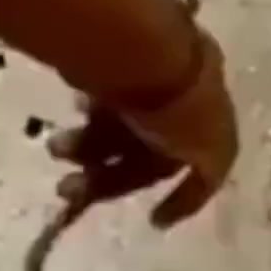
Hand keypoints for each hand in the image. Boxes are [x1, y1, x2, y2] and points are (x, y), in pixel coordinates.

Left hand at [45, 29, 237, 228]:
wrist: (140, 48)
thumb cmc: (181, 106)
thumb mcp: (214, 149)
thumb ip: (208, 174)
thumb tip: (200, 184)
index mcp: (211, 112)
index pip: (196, 164)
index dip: (181, 197)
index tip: (155, 222)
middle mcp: (179, 91)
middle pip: (144, 148)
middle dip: (107, 177)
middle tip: (67, 191)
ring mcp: (142, 73)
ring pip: (113, 127)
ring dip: (84, 149)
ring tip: (56, 149)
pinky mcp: (107, 58)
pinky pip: (96, 100)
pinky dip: (83, 120)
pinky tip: (70, 120)